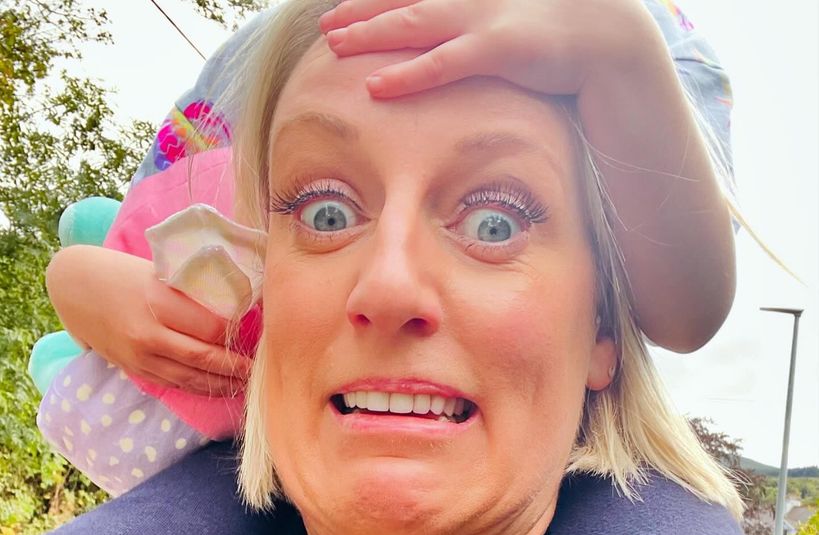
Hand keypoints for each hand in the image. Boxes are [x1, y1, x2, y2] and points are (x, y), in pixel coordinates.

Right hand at [45, 246, 253, 396]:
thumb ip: (190, 293)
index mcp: (158, 302)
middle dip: (237, 367)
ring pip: (191, 378)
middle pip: (204, 358)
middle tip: (261, 369)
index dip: (236, 335)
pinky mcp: (135, 370)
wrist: (73, 287)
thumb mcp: (157, 273)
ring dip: (222, 384)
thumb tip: (237, 305)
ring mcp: (140, 356)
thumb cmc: (122, 273)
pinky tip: (219, 388)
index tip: (257, 336)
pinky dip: (200, 388)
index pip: (211, 327)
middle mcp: (149, 333)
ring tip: (247, 385)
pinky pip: (174, 384)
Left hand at [319, 0, 658, 100]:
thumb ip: (485, 28)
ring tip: (333, 45)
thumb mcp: (519, 20)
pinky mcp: (502, 47)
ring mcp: (488, 15)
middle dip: (362, 9)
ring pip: (415, 24)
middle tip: (327, 26)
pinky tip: (375, 86)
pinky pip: (443, 62)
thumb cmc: (566, 38)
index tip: (346, 7)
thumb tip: (462, 47)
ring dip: (370, 33)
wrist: (615, 40)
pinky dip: (407, 74)